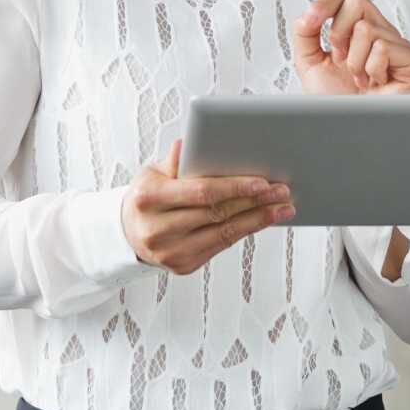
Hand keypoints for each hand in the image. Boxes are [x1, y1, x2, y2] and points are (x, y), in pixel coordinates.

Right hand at [123, 139, 294, 274]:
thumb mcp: (152, 173)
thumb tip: (188, 143)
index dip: (234, 187)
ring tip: (282, 207)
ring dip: (257, 219)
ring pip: (223, 233)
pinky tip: (262, 220)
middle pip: (216, 213)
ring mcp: (170, 252)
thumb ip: (175, 162)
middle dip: (254, 201)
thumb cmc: (147, 197)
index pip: (200, 192)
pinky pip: (221, 246)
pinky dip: (244, 231)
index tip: (262, 182)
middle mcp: (157, 229)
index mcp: (149, 199)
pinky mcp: (183, 266)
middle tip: (281, 191)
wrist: (127, 233)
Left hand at [291, 0, 409, 95]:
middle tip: (341, 59)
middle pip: (357, 1)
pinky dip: (371, 69)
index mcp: (357, 30)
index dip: (326, 4)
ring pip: (367, 29)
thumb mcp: (308, 60)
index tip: (312, 22)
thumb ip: (305, 31)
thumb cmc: (333, 99)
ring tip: (359, 78)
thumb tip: (312, 12)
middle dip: (339, 33)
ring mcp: (398, 46)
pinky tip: (375, 83)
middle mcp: (380, 33)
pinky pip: (384, 48)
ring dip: (354, 61)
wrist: (346, 128)